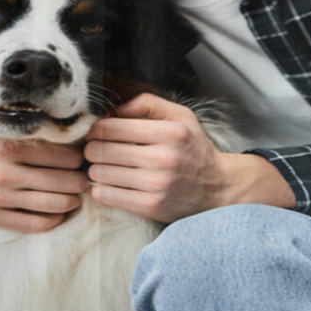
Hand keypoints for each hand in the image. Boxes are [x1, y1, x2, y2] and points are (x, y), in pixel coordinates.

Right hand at [0, 139, 88, 232]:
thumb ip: (28, 137)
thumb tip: (68, 138)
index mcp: (9, 147)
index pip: (61, 155)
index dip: (78, 158)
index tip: (83, 157)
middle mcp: (5, 173)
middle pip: (62, 181)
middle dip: (81, 181)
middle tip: (86, 179)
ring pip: (53, 204)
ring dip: (73, 201)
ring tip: (77, 196)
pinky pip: (34, 224)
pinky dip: (54, 220)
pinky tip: (60, 213)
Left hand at [84, 93, 294, 222]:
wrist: (218, 188)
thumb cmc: (193, 148)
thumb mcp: (180, 115)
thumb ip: (147, 103)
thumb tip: (113, 109)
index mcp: (168, 131)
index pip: (111, 127)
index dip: (95, 128)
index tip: (96, 132)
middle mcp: (162, 158)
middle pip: (101, 150)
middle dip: (92, 148)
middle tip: (96, 150)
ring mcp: (156, 185)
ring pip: (99, 173)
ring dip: (95, 169)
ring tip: (104, 166)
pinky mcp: (149, 207)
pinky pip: (105, 195)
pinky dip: (100, 189)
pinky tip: (110, 183)